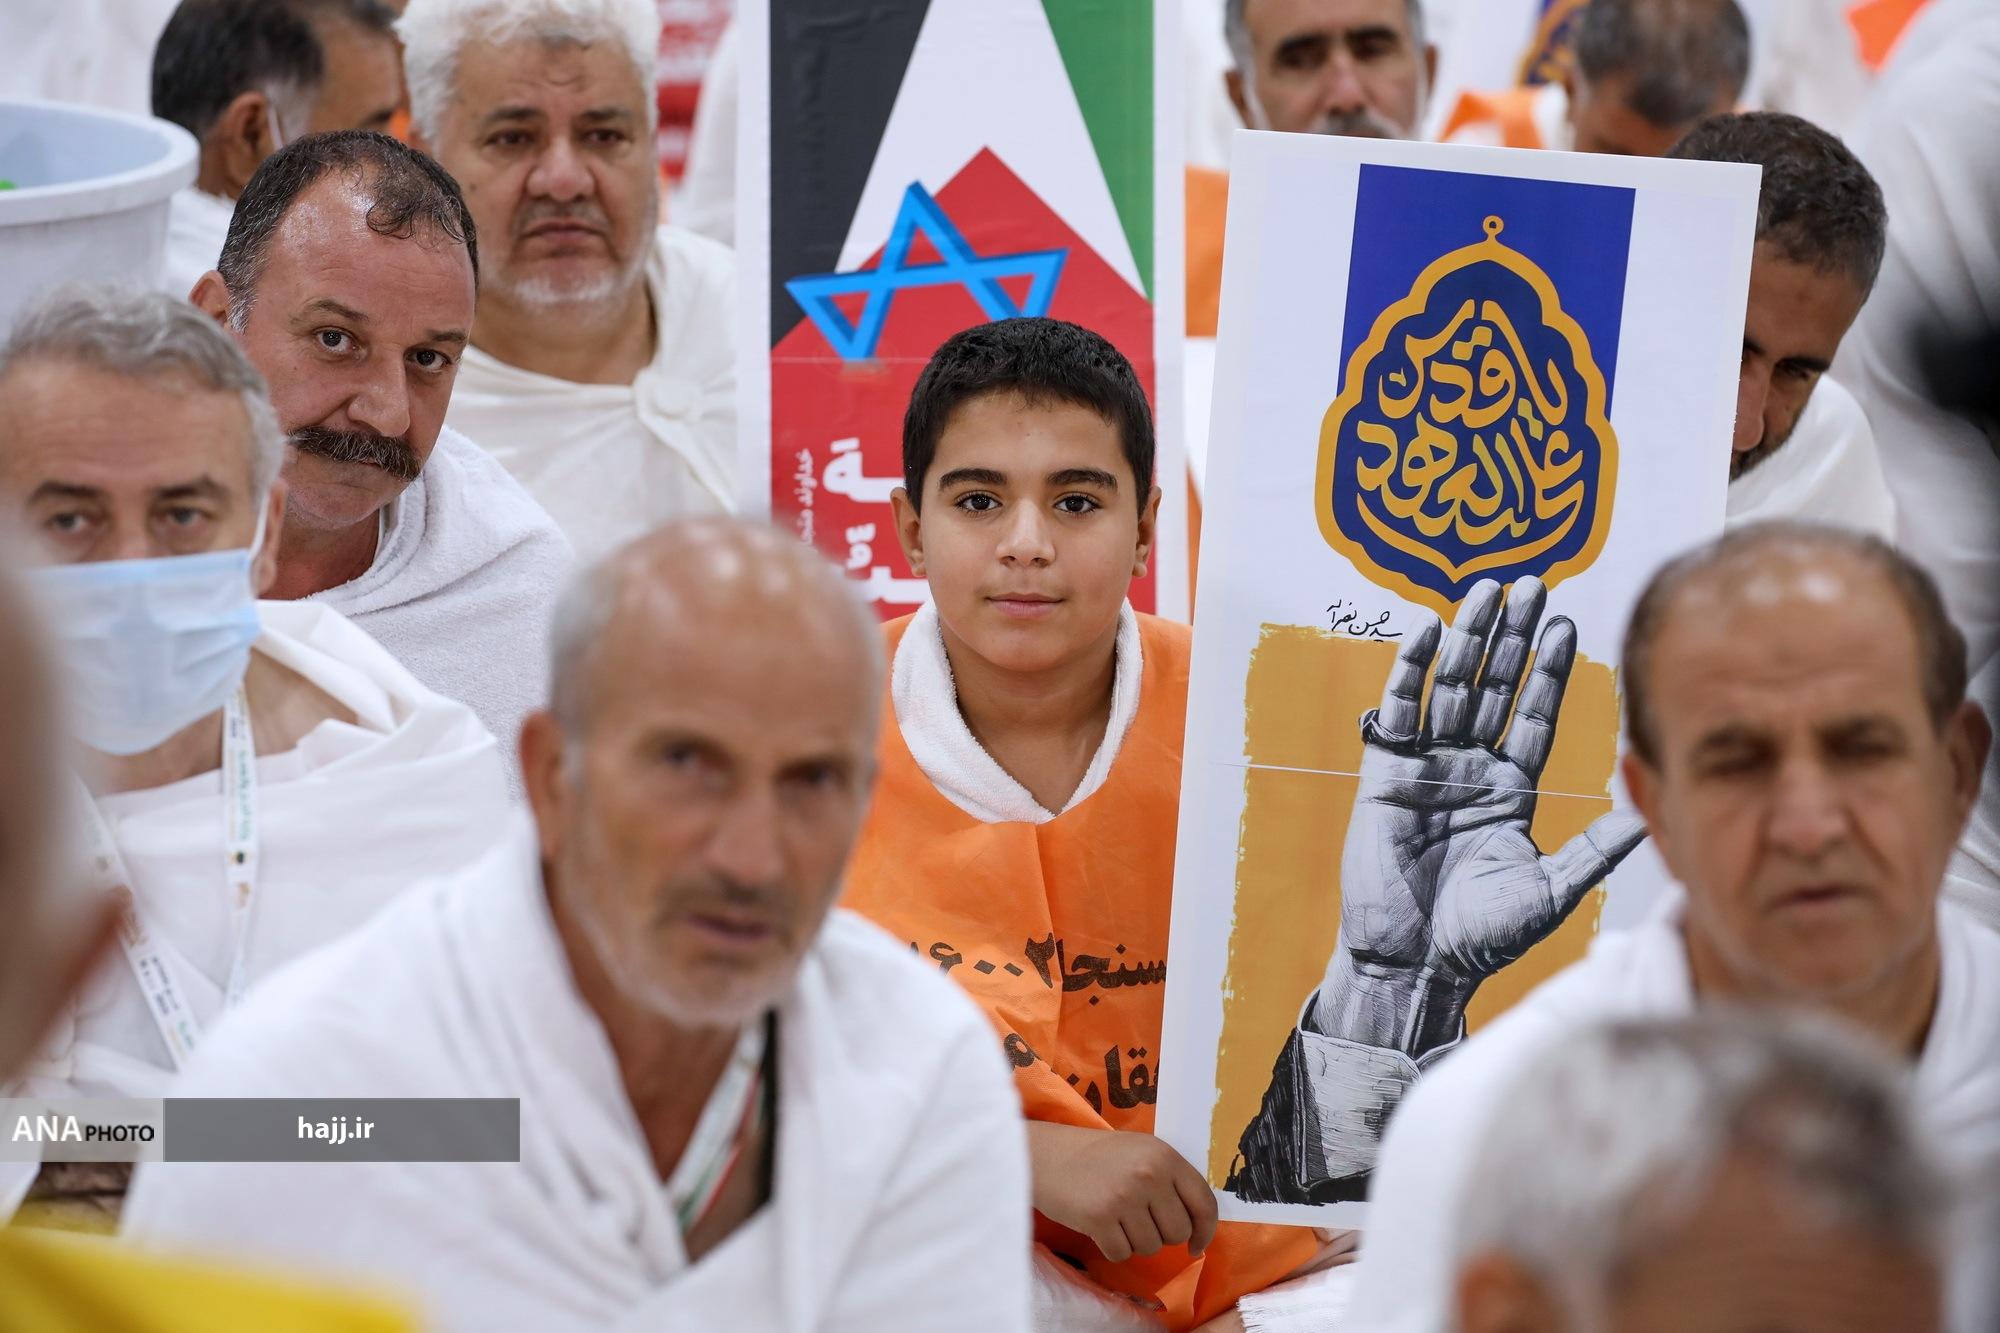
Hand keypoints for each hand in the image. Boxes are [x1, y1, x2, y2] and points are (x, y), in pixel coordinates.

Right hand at [1027, 1123, 1218, 1264]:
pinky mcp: (1099, 1218)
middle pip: (1177, 1232)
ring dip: (1134, 1241)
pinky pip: (1121, 1254)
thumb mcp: (1141, 1152)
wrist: (1046, 1155)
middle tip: (1136, 1219)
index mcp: (1165, 1156)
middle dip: (1160, 1235)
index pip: (1204, 1203)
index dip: (1204, 1231)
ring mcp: (1125, 1196)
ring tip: (1114, 1217)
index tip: (1195, 1245)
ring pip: (1150, 1247)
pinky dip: (1111, 1247)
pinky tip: (1099, 1226)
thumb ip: (1171, 1181)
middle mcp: (1149, 1174)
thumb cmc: (1097, 1157)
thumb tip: (1196, 1228)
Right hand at [1311, 577, 1646, 1054]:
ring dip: (1467, 638)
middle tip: (1528, 582)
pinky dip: (1409, 672)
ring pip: (1450, 688)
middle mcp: (1469, 770)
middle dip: (1510, 636)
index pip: (1532, 715)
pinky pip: (1398, 712)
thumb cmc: (1478, 937)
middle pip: (1493, 687)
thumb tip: (1644, 816)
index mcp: (1509, 791)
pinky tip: (1427, 631)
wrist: (1413, 963)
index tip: (1565, 623)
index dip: (1546, 669)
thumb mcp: (1549, 891)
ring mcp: (1426, 768)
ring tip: (1486, 590)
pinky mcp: (1384, 775)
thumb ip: (1592, 852)